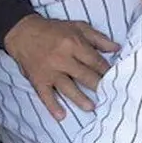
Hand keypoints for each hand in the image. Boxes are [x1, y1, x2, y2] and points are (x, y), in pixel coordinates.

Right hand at [3, 14, 119, 120]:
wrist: (24, 32)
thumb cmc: (54, 30)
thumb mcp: (77, 27)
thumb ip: (98, 38)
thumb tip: (117, 48)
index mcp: (73, 43)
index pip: (95, 60)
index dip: (107, 70)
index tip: (116, 78)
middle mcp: (62, 58)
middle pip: (84, 75)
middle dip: (98, 85)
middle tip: (110, 95)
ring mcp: (49, 70)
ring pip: (67, 87)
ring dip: (80, 98)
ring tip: (92, 107)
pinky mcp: (38, 80)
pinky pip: (45, 95)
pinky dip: (52, 106)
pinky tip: (61, 115)